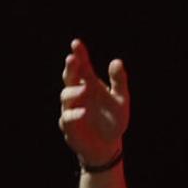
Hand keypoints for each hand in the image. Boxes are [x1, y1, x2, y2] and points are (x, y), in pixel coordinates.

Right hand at [59, 39, 129, 165]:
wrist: (107, 145)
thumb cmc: (113, 118)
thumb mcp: (121, 99)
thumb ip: (119, 81)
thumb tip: (116, 61)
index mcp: (89, 83)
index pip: (82, 65)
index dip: (79, 54)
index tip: (76, 43)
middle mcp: (77, 93)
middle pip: (69, 77)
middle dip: (70, 68)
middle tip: (73, 59)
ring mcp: (71, 108)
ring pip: (66, 96)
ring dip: (74, 91)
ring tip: (84, 89)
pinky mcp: (69, 125)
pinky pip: (68, 118)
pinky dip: (74, 114)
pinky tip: (83, 113)